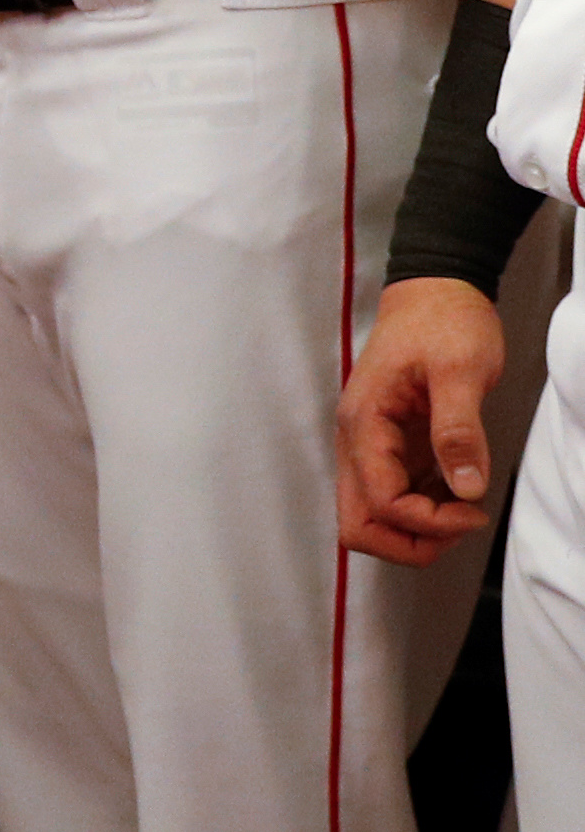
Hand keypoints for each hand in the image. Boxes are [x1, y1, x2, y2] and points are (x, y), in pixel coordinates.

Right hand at [340, 274, 505, 563]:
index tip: (474, 510)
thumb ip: (459, 431)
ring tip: (465, 508)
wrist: (435, 290)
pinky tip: (459, 489)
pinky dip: (425, 510)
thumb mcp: (461, 371)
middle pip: (358, 524)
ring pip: (372, 517)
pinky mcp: (390, 446)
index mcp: (365, 423)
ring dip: (418, 529)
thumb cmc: (445, 322)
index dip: (428, 521)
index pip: (380, 502)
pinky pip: (394, 497)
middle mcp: (357, 441)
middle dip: (409, 541)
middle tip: (460, 523)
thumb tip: (465, 490)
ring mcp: (371, 445)